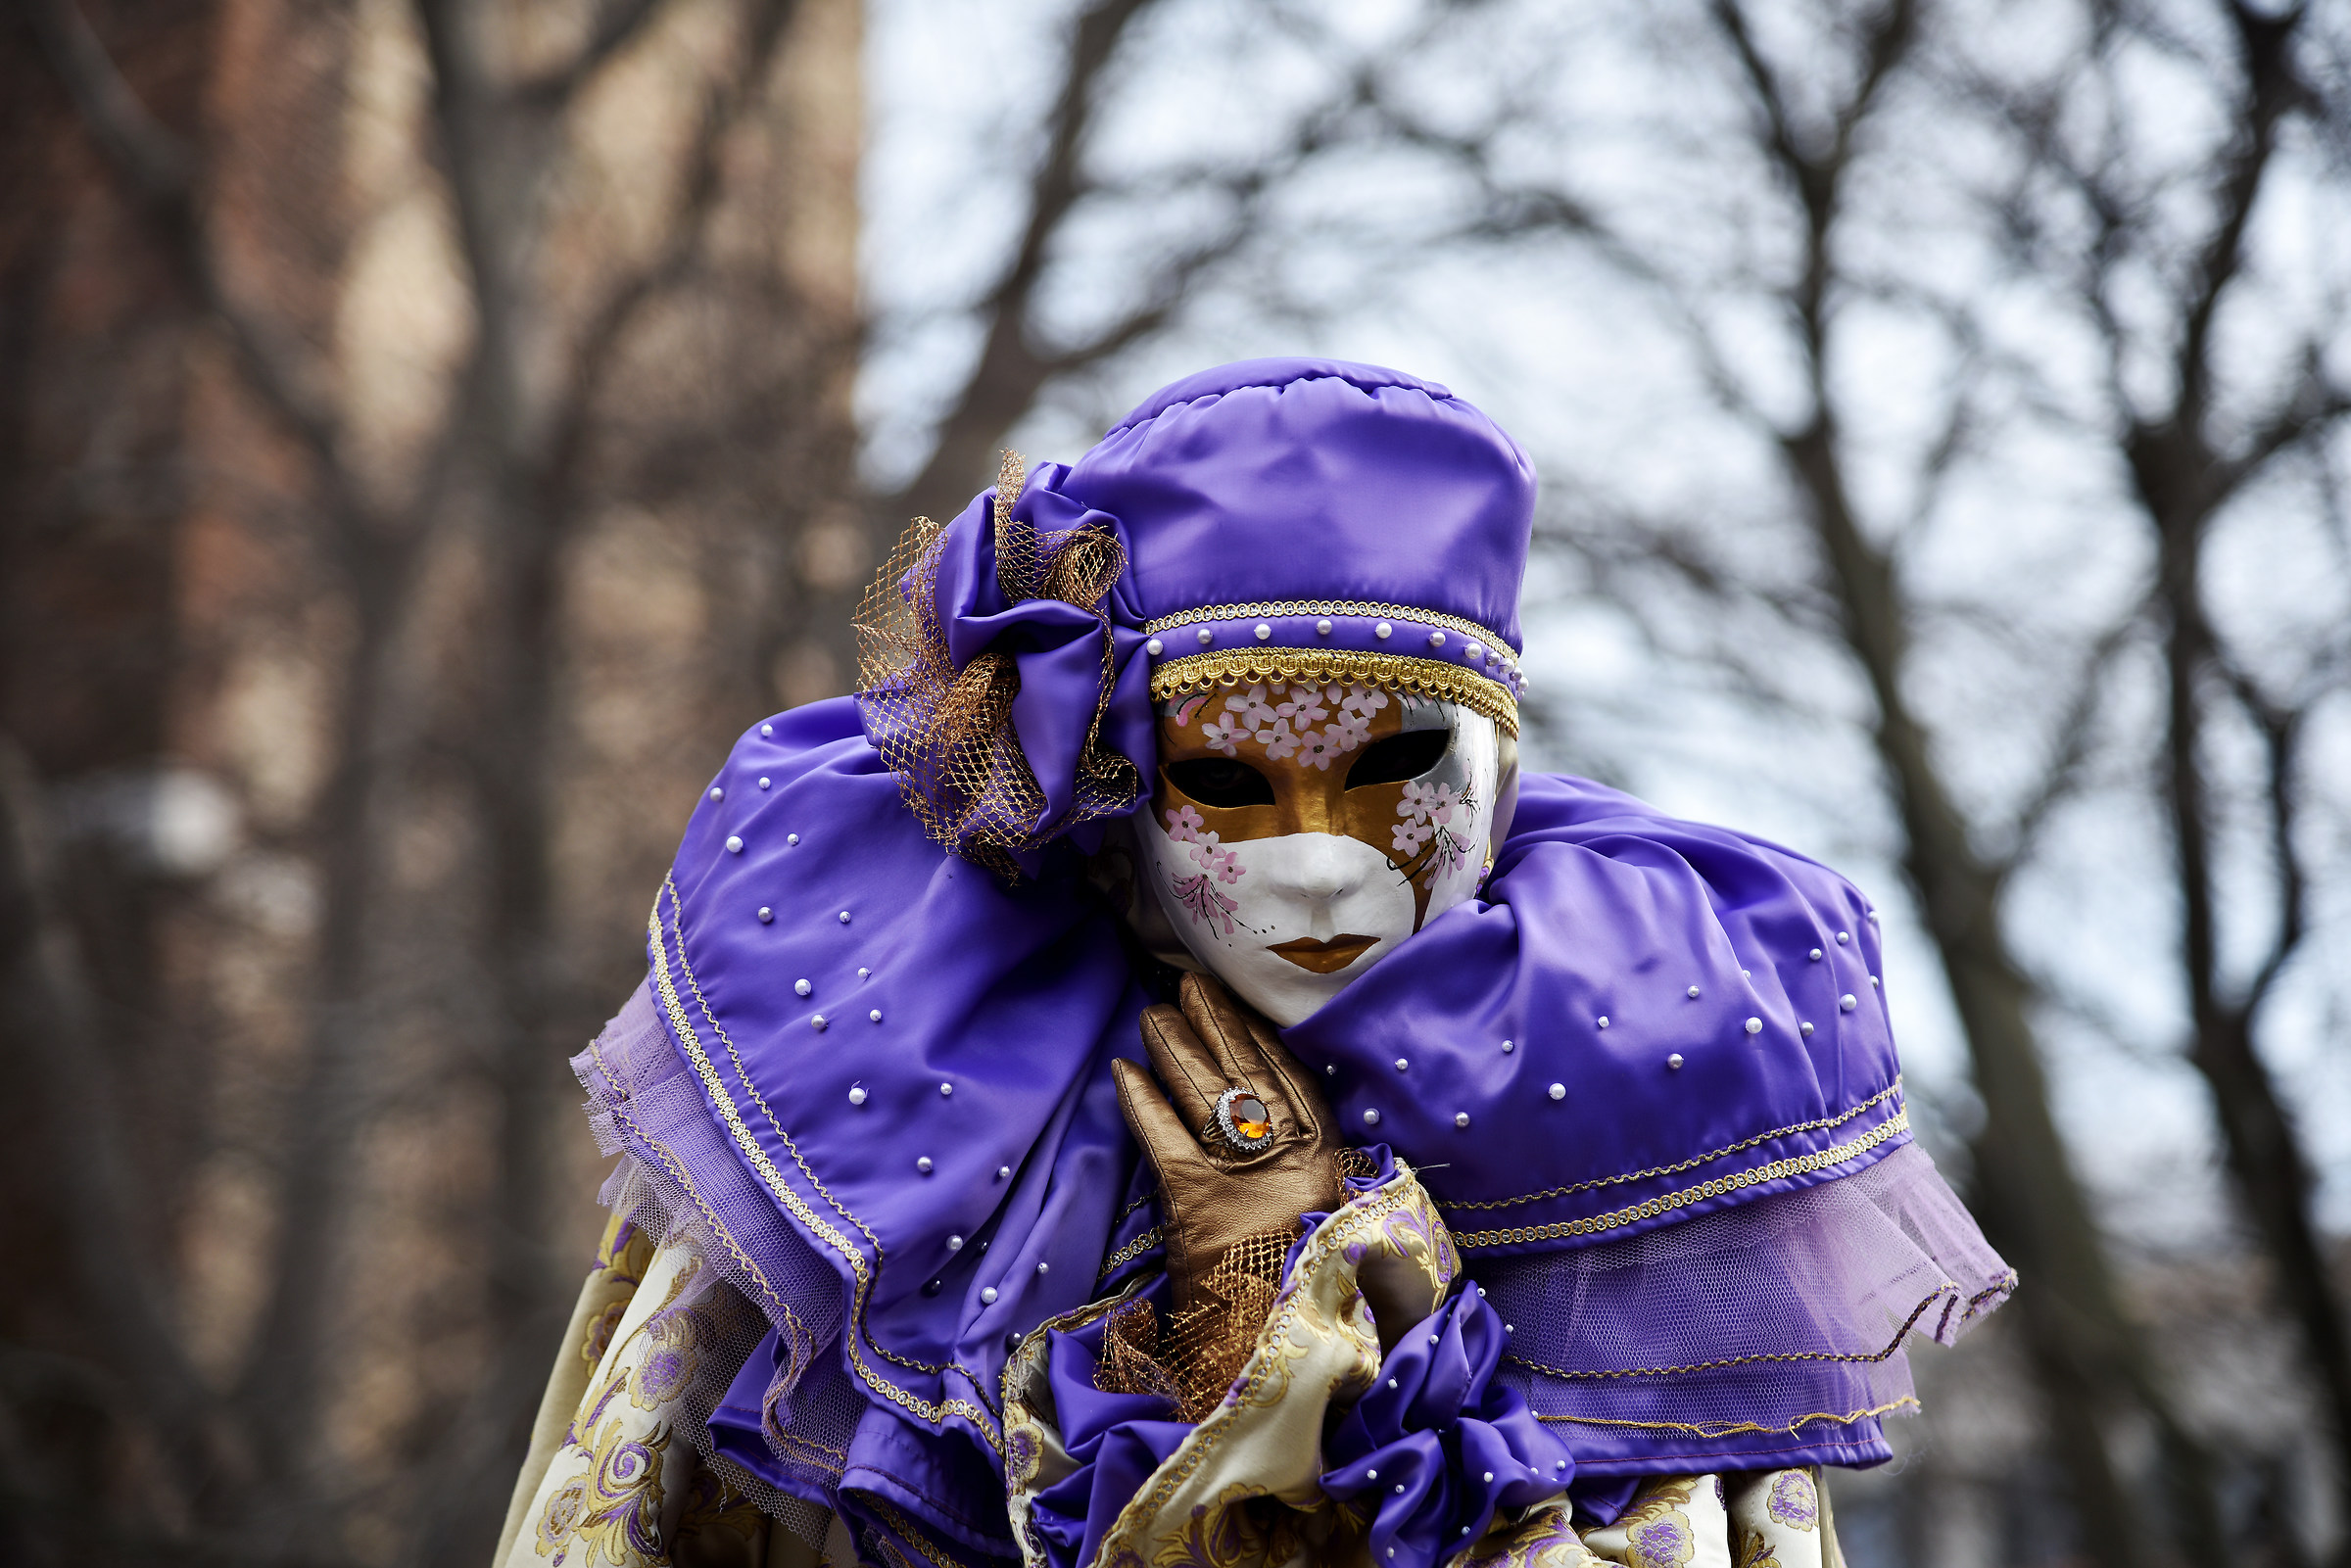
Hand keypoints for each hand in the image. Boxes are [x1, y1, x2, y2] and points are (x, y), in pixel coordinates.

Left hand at [1111, 972, 1344, 1319]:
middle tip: (1187, 989)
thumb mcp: (1322, 1225)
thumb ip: (1303, 1176)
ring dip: (1174, 1047)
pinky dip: (1141, 1100)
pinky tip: (1124, 1072)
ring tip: (1152, 1016)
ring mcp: (1241, 1172)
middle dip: (1213, 1024)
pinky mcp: (1195, 1196)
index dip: (1259, 1038)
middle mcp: (1288, 1155)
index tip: (1239, 1009)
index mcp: (1324, 1160)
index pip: (1290, 1080)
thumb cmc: (1302, 1291)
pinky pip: (1163, 1134)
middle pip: (1245, 1071)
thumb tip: (1272, 1133)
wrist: (1283, 1347)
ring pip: (1204, 1090)